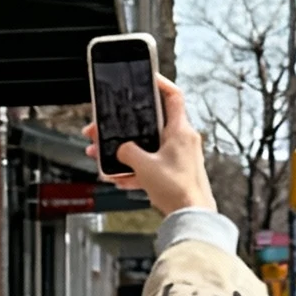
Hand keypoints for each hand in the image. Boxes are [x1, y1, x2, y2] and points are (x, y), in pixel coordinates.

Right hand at [85, 78, 214, 216]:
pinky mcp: (174, 173)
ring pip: (147, 147)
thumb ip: (128, 153)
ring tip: (104, 157)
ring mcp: (178, 157)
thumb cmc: (177, 189)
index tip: (147, 79)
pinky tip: (119, 178)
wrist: (191, 215)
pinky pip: (150, 166)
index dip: (160, 84)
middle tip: (105, 129)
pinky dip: (134, 170)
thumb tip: (121, 150)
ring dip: (125, 152)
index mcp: (179, 130)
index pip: (173, 96)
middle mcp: (181, 140)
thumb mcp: (144, 166)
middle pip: (150, 124)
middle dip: (125, 127)